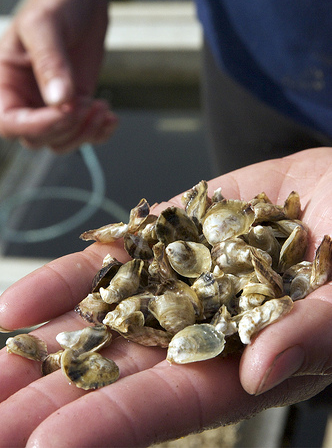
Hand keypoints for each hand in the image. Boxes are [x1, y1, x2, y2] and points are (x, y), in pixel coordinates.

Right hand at [0, 0, 117, 152]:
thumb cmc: (55, 4)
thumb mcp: (45, 26)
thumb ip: (50, 64)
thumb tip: (59, 101)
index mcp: (5, 82)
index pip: (9, 122)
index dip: (36, 126)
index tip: (66, 110)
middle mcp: (25, 99)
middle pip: (37, 138)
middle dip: (65, 128)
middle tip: (86, 104)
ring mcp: (52, 106)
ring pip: (61, 142)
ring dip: (84, 133)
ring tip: (102, 109)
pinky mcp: (76, 105)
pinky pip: (82, 134)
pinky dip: (98, 133)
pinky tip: (110, 116)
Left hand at [0, 147, 330, 446]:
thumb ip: (314, 334)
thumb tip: (262, 371)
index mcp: (243, 361)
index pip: (171, 401)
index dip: (111, 422)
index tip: (44, 445)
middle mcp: (202, 328)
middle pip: (118, 367)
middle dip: (50, 394)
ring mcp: (180, 278)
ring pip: (103, 315)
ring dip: (42, 340)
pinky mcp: (171, 234)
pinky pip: (114, 257)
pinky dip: (69, 277)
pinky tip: (15, 303)